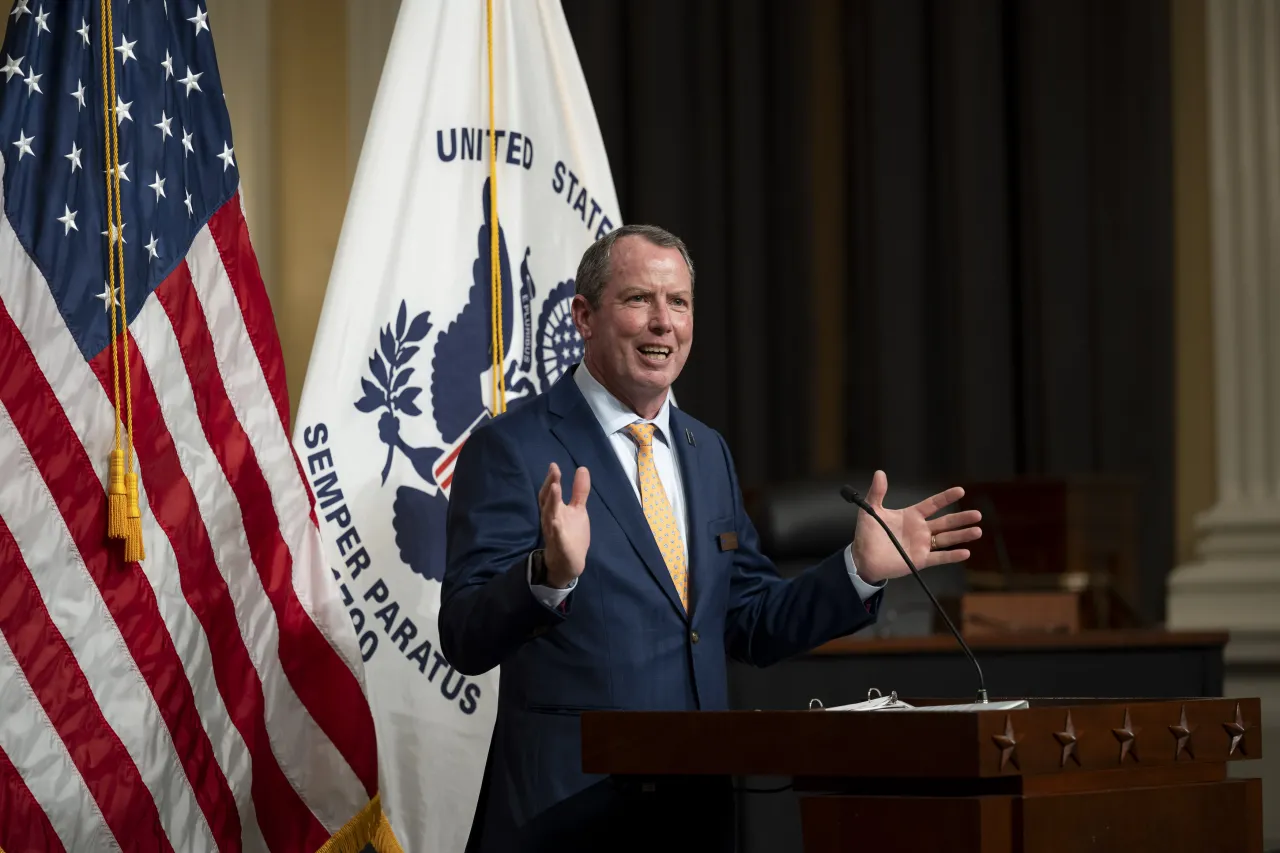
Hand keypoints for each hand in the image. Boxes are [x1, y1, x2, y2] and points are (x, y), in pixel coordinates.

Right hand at [538, 462, 590, 587]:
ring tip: (554, 488)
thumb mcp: (578, 510)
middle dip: (550, 486)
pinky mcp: (560, 546)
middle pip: (547, 501)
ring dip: (552, 502)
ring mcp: (554, 533)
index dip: (551, 479)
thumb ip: (579, 491)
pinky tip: (557, 522)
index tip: (554, 465)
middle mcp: (551, 519)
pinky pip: (557, 538)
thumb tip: (582, 468)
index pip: (550, 493)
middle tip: (554, 471)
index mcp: (555, 510)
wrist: (568, 563)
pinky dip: (556, 530)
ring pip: (550, 516)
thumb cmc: (571, 534)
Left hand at [851, 470, 981, 583]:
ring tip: (977, 531)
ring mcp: (922, 545)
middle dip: (961, 518)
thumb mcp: (870, 511)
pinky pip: (939, 557)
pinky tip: (965, 552)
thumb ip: (877, 492)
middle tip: (977, 514)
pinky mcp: (920, 560)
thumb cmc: (867, 534)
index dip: (946, 497)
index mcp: (911, 516)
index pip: (933, 504)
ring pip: (946, 539)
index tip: (961, 490)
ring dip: (962, 535)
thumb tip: (879, 473)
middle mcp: (920, 530)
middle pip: (945, 522)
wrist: (863, 558)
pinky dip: (952, 556)